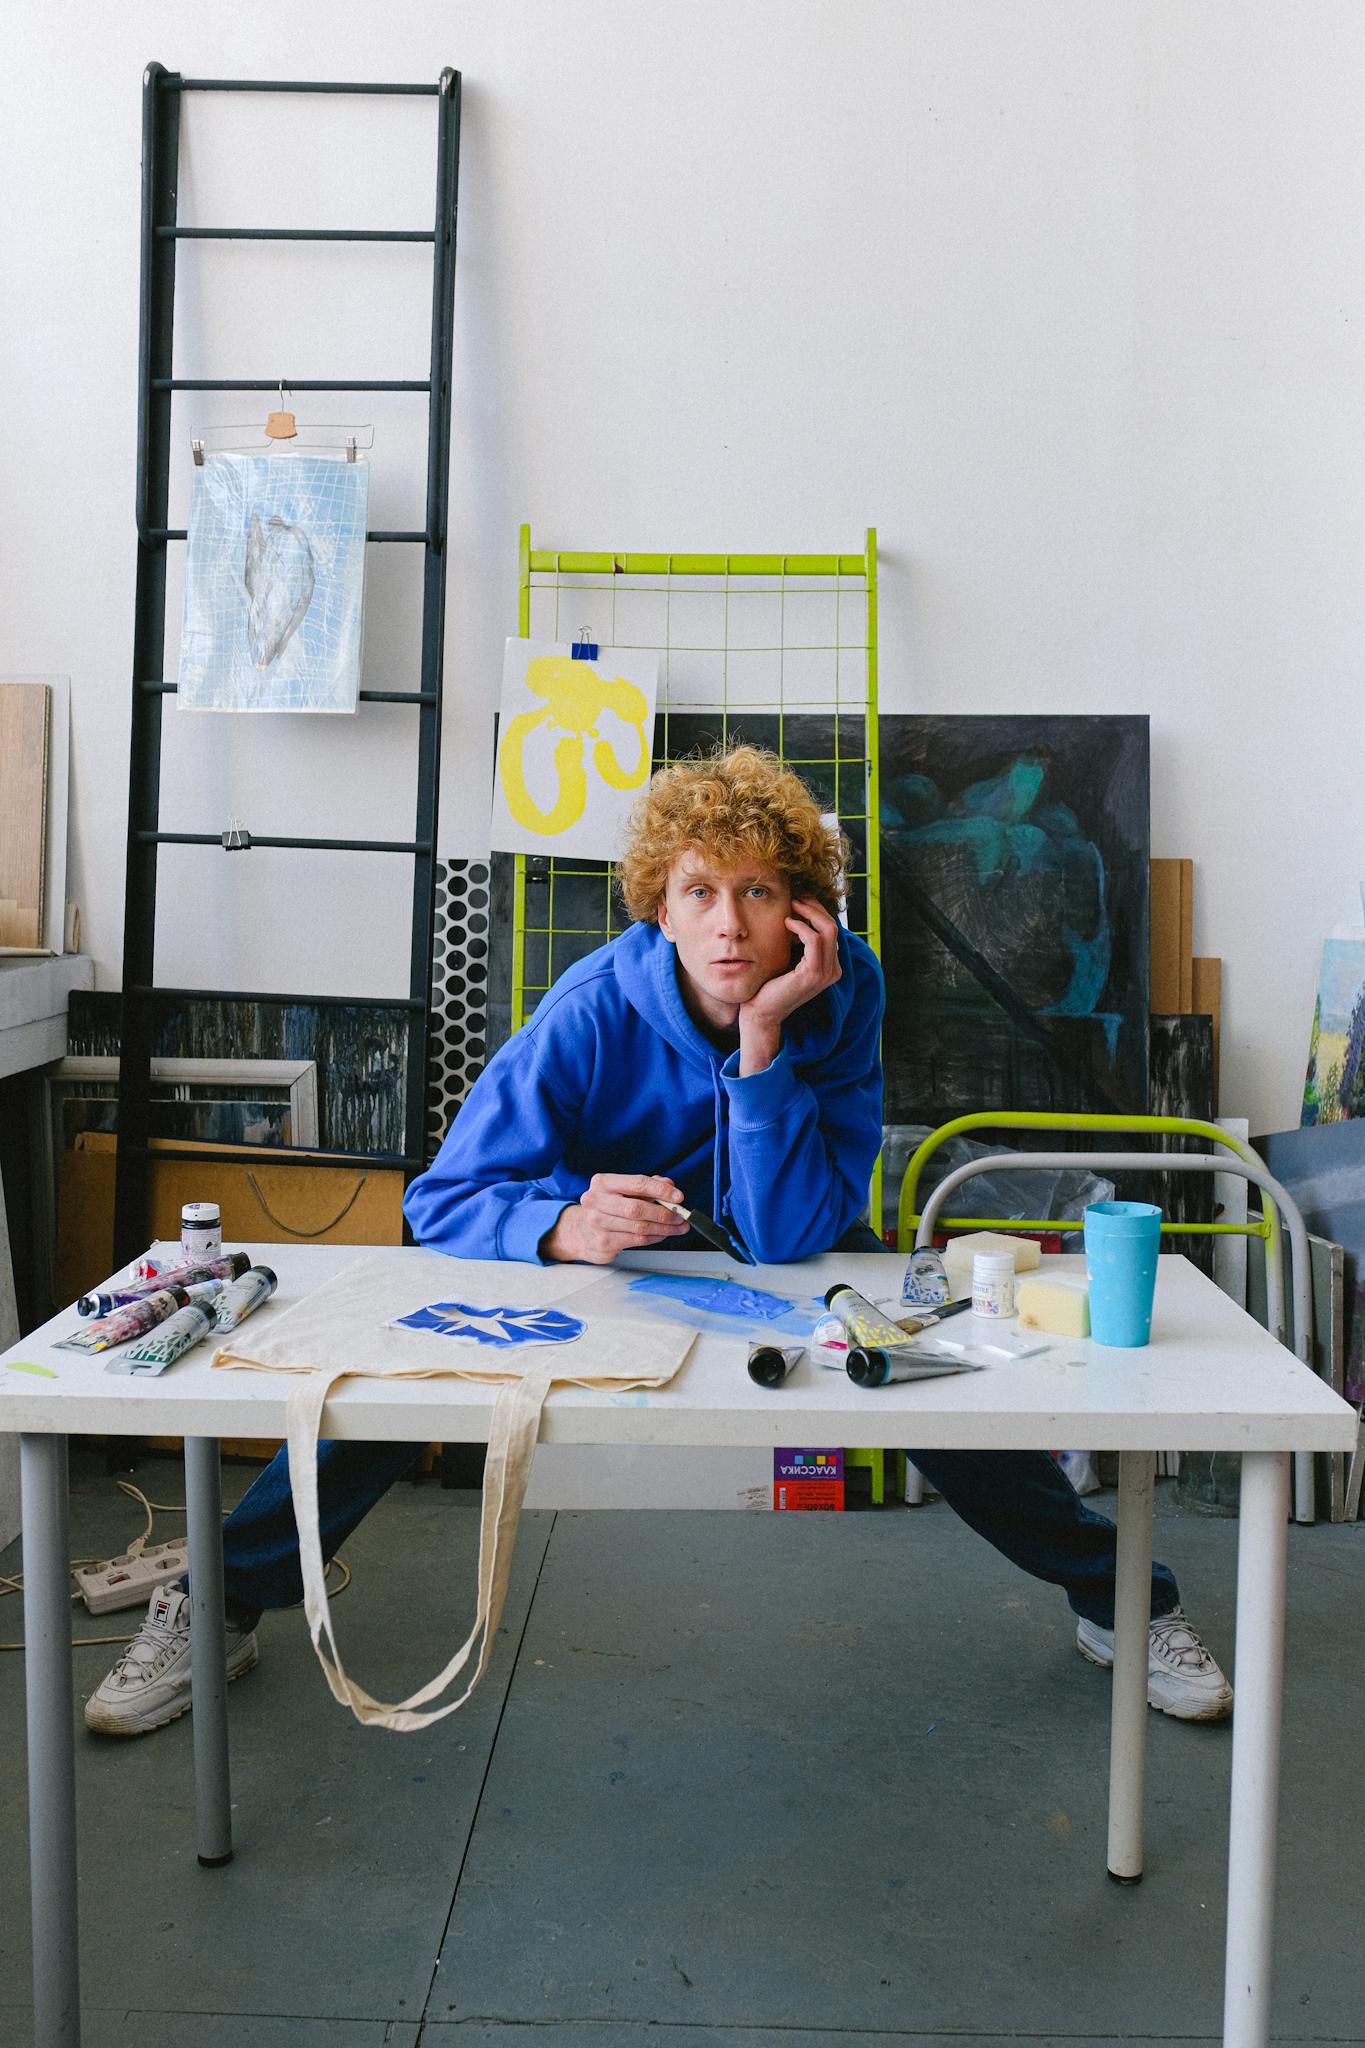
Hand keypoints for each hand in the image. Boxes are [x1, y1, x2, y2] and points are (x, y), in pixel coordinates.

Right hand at [541, 1173, 691, 1263]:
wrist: (580, 1232)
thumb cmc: (607, 1208)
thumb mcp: (623, 1191)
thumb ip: (647, 1186)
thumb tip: (669, 1185)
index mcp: (602, 1183)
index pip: (637, 1183)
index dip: (661, 1190)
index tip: (678, 1197)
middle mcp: (596, 1201)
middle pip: (637, 1208)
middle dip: (664, 1213)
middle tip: (681, 1217)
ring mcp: (597, 1223)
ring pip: (639, 1226)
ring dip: (664, 1228)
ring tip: (677, 1227)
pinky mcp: (602, 1242)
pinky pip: (636, 1240)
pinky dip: (654, 1237)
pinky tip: (662, 1234)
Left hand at [737, 897, 841, 1071]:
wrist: (761, 1011)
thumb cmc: (771, 985)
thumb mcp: (790, 958)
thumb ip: (800, 942)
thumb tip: (797, 913)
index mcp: (831, 966)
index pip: (832, 930)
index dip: (817, 911)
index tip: (800, 899)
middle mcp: (834, 970)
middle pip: (833, 926)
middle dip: (815, 907)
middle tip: (797, 897)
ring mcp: (825, 974)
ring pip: (828, 930)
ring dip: (809, 913)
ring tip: (792, 905)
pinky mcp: (813, 974)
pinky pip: (814, 940)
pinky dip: (801, 927)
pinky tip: (787, 922)